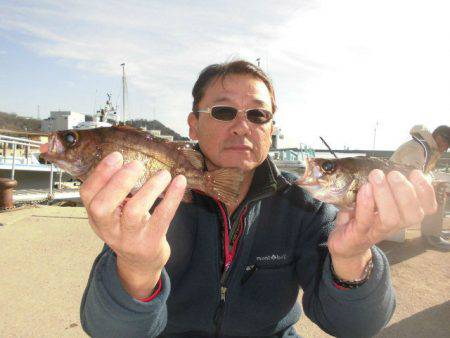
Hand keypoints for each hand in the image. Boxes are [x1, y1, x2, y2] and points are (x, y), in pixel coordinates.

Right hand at [80, 152, 186, 297]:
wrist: (141, 262)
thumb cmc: (128, 228)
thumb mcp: (114, 213)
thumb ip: (115, 191)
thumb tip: (127, 159)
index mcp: (97, 217)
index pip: (87, 195)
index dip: (99, 174)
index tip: (116, 156)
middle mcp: (109, 229)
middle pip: (103, 206)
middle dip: (118, 182)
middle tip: (136, 164)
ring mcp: (129, 238)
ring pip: (134, 212)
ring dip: (149, 189)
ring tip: (163, 174)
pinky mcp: (151, 242)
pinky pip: (162, 218)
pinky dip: (172, 198)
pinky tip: (179, 182)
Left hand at [328, 169, 436, 279]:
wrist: (344, 244)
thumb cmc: (361, 218)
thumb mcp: (374, 200)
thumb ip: (383, 186)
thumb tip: (388, 164)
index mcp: (402, 215)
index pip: (426, 208)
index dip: (426, 192)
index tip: (416, 174)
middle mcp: (394, 225)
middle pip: (412, 214)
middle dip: (405, 190)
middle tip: (393, 174)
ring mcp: (376, 231)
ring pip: (391, 219)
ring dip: (385, 195)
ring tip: (377, 176)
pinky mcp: (358, 234)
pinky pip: (366, 221)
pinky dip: (366, 204)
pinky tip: (365, 188)